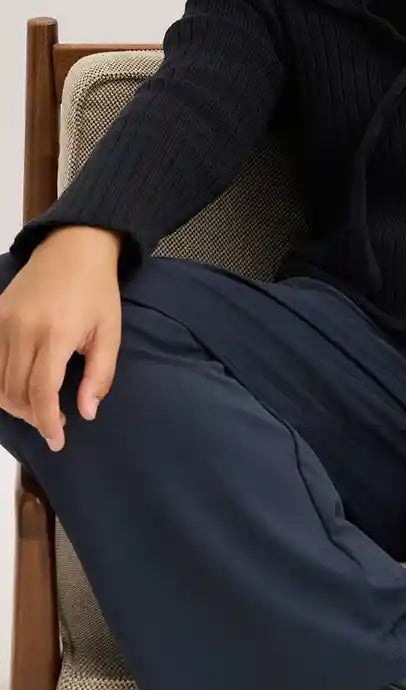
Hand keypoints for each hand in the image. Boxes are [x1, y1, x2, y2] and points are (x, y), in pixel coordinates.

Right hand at [0, 231, 122, 450]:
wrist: (73, 248)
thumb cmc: (97, 291)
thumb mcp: (111, 332)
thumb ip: (99, 375)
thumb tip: (86, 413)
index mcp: (56, 333)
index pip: (41, 391)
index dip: (46, 423)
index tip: (57, 441)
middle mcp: (23, 328)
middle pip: (15, 391)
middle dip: (33, 416)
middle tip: (53, 422)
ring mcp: (2, 321)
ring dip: (15, 403)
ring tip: (38, 407)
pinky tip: (17, 388)